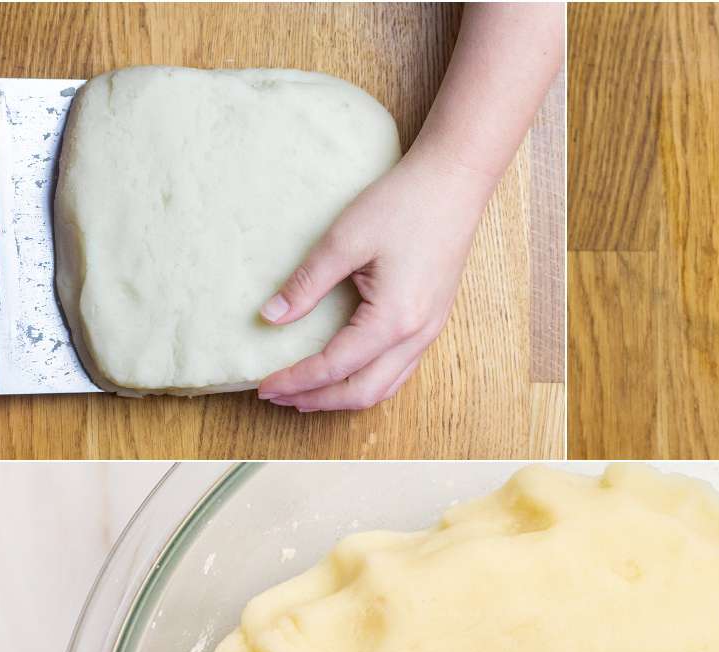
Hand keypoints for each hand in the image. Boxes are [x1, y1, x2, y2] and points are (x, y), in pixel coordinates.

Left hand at [257, 2, 560, 411]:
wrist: (454, 184)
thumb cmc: (403, 204)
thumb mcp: (344, 239)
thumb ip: (307, 283)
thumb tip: (272, 316)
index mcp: (393, 319)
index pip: (334, 366)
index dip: (296, 380)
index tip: (264, 386)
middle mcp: (416, 336)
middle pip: (361, 392)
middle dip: (318, 400)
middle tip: (279, 397)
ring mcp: (429, 332)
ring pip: (384, 388)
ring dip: (343, 397)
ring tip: (307, 394)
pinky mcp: (432, 323)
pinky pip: (399, 371)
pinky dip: (367, 382)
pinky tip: (346, 373)